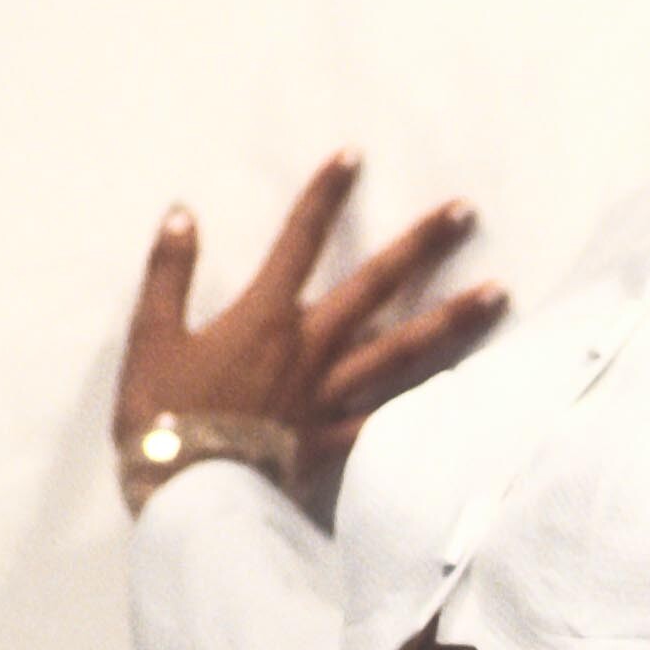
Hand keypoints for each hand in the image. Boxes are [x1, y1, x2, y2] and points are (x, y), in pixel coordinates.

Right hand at [114, 149, 506, 523]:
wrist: (185, 493)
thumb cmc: (162, 415)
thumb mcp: (150, 335)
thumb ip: (168, 271)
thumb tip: (182, 213)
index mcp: (265, 316)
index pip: (300, 239)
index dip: (325, 195)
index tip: (354, 156)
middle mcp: (311, 347)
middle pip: (376, 284)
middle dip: (422, 244)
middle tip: (466, 212)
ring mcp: (331, 395)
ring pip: (405, 348)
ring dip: (453, 317)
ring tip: (499, 293)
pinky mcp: (336, 440)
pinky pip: (391, 418)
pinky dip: (427, 405)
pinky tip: (466, 390)